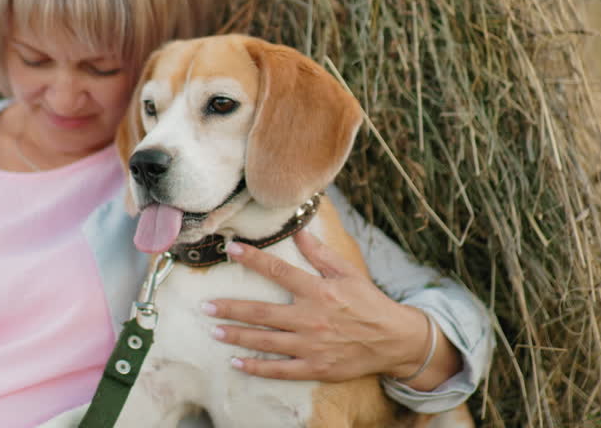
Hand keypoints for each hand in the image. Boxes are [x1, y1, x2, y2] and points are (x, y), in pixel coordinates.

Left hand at [202, 230, 460, 388]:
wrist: (394, 340)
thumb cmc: (369, 302)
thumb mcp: (348, 272)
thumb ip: (320, 253)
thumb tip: (299, 231)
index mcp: (318, 290)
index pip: (278, 271)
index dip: (253, 259)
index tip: (231, 250)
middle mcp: (311, 318)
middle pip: (261, 312)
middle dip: (230, 308)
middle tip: (205, 305)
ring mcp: (311, 345)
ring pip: (265, 341)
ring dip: (236, 336)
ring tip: (213, 330)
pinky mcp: (316, 367)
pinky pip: (280, 370)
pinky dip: (256, 368)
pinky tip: (236, 363)